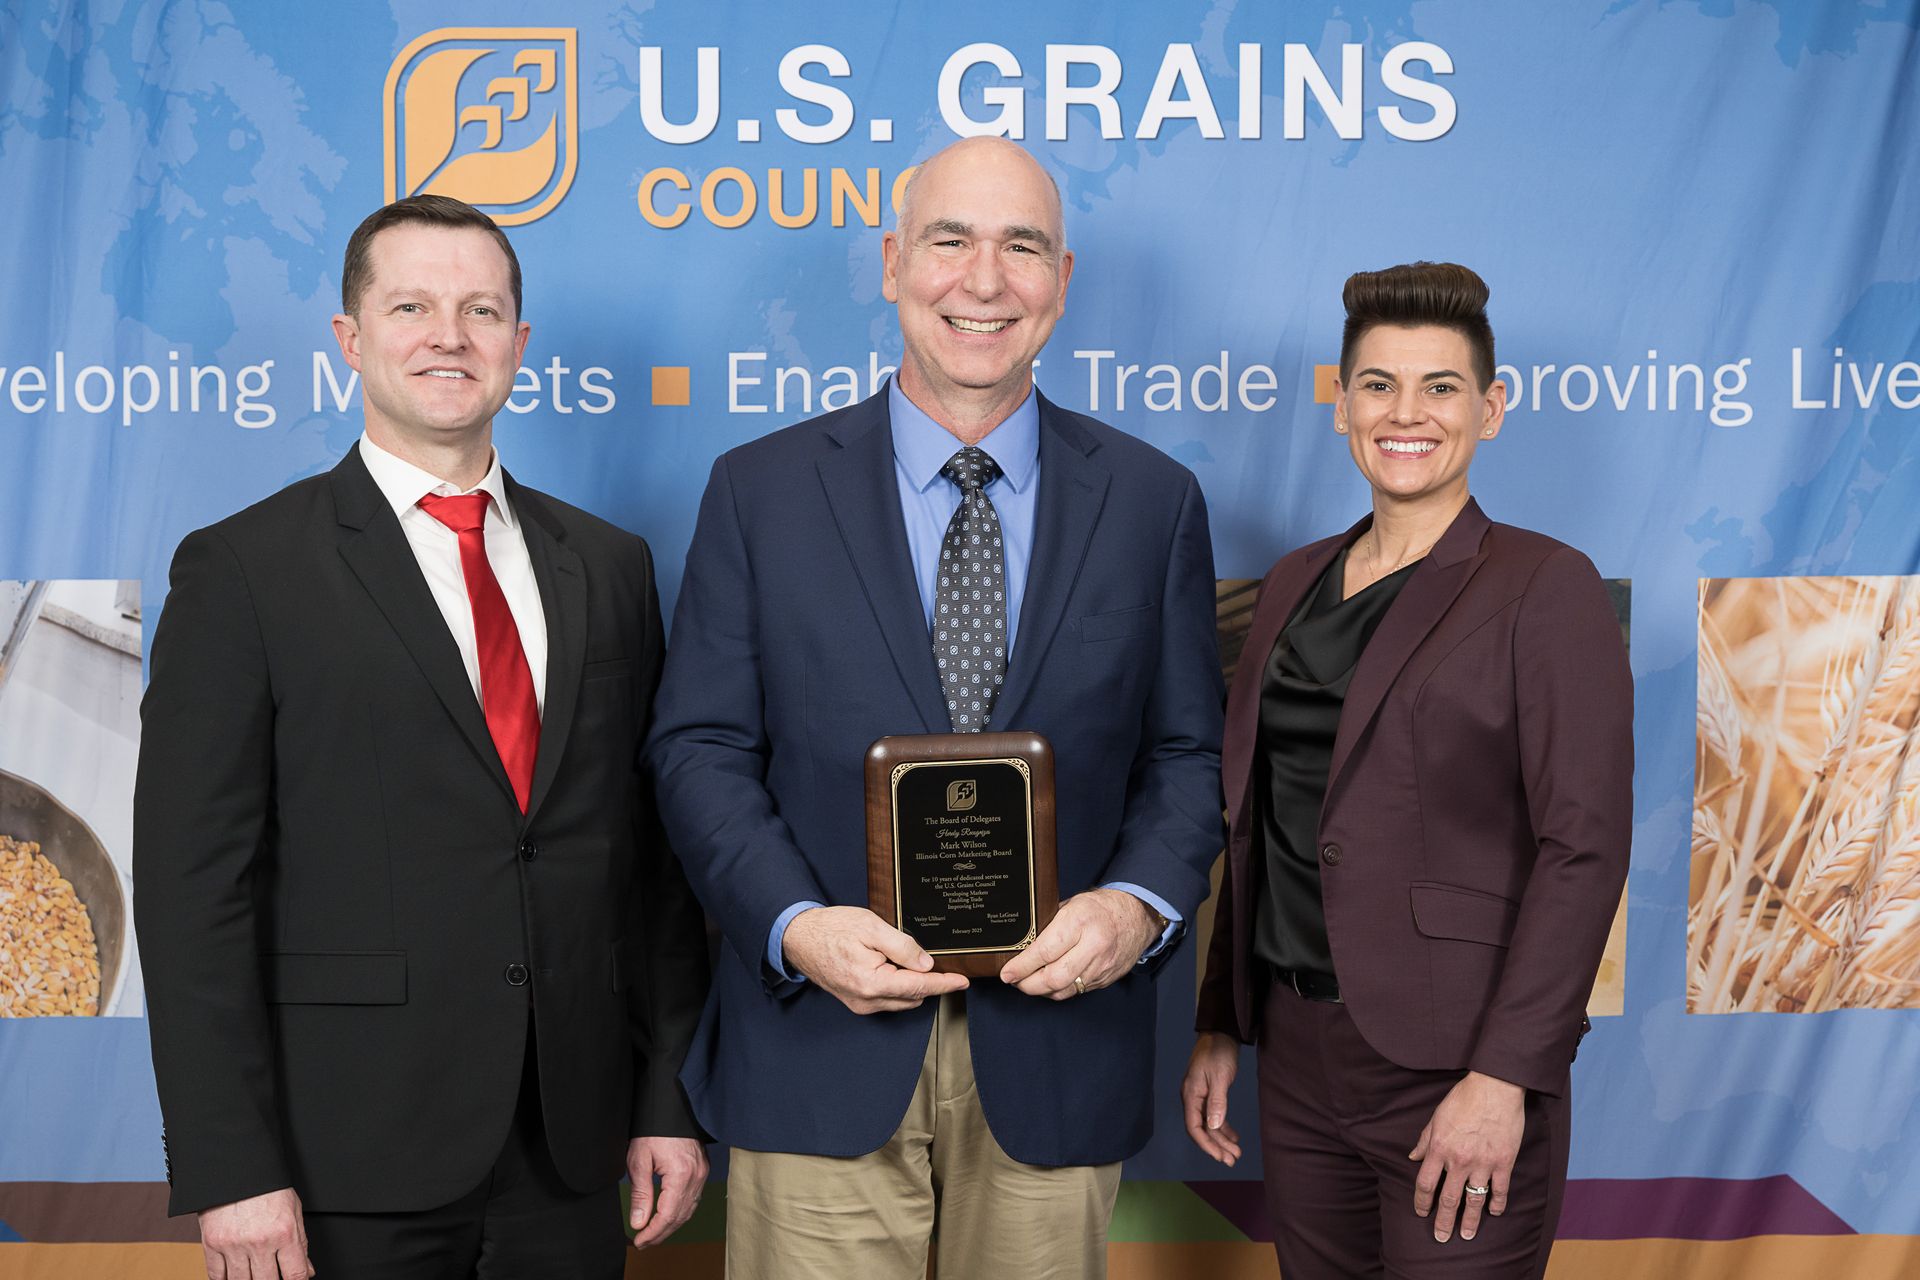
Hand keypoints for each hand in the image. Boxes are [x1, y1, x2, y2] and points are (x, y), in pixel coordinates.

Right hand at [198, 1186, 311, 1278]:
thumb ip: (300, 1244)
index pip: (295, 1274)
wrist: (238, 1168)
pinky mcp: (212, 1244)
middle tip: (272, 1275)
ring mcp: (234, 1245)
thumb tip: (307, 1270)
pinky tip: (232, 1277)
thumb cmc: (268, 1188)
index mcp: (284, 1233)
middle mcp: (259, 1242)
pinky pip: (216, 1276)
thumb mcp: (294, 1211)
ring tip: (254, 1274)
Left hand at [627, 1135, 708, 1248]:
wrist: (671, 1108)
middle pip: (680, 1217)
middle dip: (660, 1234)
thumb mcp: (639, 1160)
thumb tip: (638, 1222)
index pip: (667, 1216)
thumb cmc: (653, 1129)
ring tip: (652, 1234)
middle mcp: (696, 1176)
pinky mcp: (702, 1170)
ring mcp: (702, 1174)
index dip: (652, 1233)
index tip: (638, 1242)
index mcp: (681, 1174)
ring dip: (670, 1226)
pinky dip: (679, 1213)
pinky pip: (693, 1199)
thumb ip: (640, 1194)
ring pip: (688, 1211)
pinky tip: (667, 1217)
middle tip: (642, 1243)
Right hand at [781, 905, 968, 1013]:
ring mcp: (860, 1004)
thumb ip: (901, 946)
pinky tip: (894, 966)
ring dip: (912, 984)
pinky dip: (898, 986)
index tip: (963, 981)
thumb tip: (926, 963)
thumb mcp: (871, 927)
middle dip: (928, 981)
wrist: (799, 938)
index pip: (918, 987)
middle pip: (913, 996)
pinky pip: (887, 999)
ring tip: (906, 958)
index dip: (944, 983)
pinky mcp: (856, 1002)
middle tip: (934, 958)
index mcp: (872, 983)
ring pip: (901, 999)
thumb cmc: (831, 929)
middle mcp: (866, 1001)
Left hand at [998, 888, 1160, 997]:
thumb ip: (1049, 925)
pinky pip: (1077, 991)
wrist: (1137, 915)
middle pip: (1053, 978)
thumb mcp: (1071, 905)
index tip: (1007, 973)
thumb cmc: (1100, 907)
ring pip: (1064, 989)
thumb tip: (1022, 945)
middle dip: (1028, 984)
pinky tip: (1050, 983)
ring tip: (1028, 983)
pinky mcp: (1106, 978)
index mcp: (1079, 922)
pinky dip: (1059, 990)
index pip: (1044, 952)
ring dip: (1042, 990)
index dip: (1021, 966)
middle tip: (1014, 980)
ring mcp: (1101, 965)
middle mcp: (1092, 946)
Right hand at [1180, 1032, 1242, 1165]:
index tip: (1220, 1157)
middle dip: (1216, 1146)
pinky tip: (1233, 1137)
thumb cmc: (1218, 1052)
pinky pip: (1214, 1116)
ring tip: (1236, 1153)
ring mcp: (1200, 1096)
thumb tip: (1214, 1126)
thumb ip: (1216, 1102)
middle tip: (1232, 1160)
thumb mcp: (1219, 1077)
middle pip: (1202, 1129)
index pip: (1194, 1127)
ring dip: (1222, 1139)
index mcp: (1191, 1095)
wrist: (1220, 1033)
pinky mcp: (1209, 1093)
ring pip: (1209, 1124)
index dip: (1206, 1144)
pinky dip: (1224, 1127)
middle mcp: (1192, 1098)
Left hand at [1409, 1071, 1525, 1242]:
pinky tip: (1494, 1212)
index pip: (1425, 1183)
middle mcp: (1459, 1160)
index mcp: (1440, 1148)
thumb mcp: (1436, 1117)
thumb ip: (1425, 1140)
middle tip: (1441, 1237)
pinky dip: (1497, 1203)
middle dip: (1443, 1221)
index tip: (1420, 1212)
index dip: (1421, 1201)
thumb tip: (1413, 1156)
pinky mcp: (1504, 1162)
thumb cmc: (1463, 1099)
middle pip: (1448, 1198)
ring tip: (1466, 1234)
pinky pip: (1500, 1189)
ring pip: (1474, 1199)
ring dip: (1470, 1220)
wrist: (1495, 1088)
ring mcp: (1483, 1163)